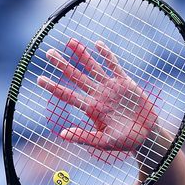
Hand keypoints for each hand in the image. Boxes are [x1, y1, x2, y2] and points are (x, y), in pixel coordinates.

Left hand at [38, 38, 156, 151]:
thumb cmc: (124, 141)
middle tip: (48, 53)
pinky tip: (97, 44)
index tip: (39, 79)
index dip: (53, 87)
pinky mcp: (125, 82)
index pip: (67, 95)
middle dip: (62, 64)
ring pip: (92, 67)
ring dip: (82, 54)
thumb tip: (62, 135)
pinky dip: (106, 55)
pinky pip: (114, 65)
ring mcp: (110, 87)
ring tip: (70, 42)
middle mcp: (97, 95)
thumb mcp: (102, 142)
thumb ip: (84, 137)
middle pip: (75, 76)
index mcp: (90, 108)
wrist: (146, 136)